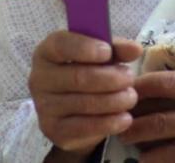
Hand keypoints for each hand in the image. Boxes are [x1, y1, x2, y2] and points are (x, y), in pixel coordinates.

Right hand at [29, 31, 142, 156]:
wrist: (73, 110)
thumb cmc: (87, 71)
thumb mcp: (100, 55)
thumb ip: (116, 49)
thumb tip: (135, 49)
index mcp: (47, 51)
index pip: (60, 44)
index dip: (85, 47)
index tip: (107, 52)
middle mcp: (39, 78)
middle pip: (77, 77)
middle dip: (109, 78)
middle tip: (130, 78)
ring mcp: (44, 106)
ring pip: (84, 103)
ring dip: (114, 100)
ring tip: (131, 97)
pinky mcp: (54, 130)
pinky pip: (85, 127)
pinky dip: (109, 123)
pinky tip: (125, 118)